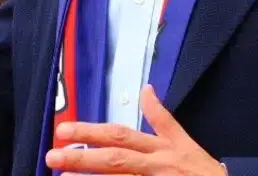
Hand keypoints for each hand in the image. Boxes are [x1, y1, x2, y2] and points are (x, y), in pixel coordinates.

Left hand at [44, 86, 223, 175]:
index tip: (63, 130)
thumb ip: (162, 118)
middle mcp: (155, 166)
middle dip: (83, 157)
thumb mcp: (185, 140)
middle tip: (53, 156)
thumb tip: (147, 89)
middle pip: (115, 158)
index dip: (91, 132)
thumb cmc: (204, 171)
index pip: (121, 135)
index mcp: (159, 148)